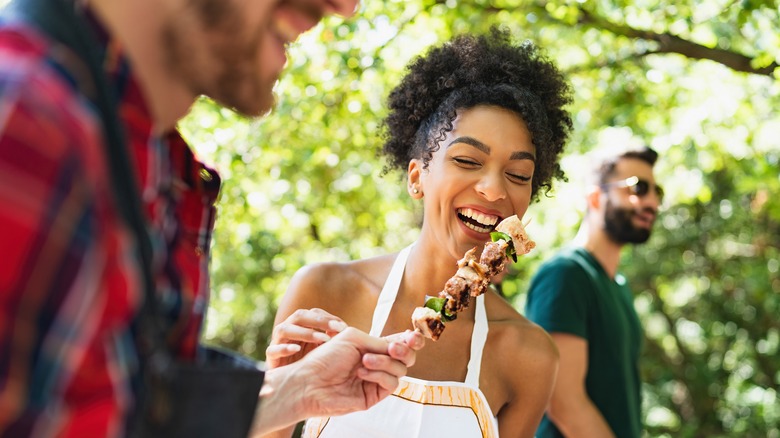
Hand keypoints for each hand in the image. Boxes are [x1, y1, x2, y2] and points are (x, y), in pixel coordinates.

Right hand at [265, 308, 346, 368]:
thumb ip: (333, 339)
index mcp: (301, 325)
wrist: (290, 384)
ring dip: (304, 333)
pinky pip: (273, 349)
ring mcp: (277, 341)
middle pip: (300, 316)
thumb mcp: (323, 349)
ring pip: (284, 329)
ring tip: (322, 339)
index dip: (328, 317)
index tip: (343, 327)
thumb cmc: (310, 363)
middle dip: (319, 321)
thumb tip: (347, 331)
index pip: (314, 313)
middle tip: (336, 329)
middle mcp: (288, 329)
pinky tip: (296, 349)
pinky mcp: (271, 357)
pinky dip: (284, 348)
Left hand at [297, 327, 423, 417]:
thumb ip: (379, 341)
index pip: (399, 343)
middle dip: (404, 350)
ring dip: (385, 362)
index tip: (411, 335)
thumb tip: (401, 344)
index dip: (411, 340)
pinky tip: (362, 373)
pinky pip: (391, 384)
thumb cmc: (326, 357)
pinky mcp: (373, 396)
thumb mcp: (354, 338)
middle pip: (407, 358)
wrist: (310, 381)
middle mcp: (377, 364)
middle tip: (394, 347)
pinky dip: (379, 375)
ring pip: (400, 370)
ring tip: (364, 360)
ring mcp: (376, 380)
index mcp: (372, 347)